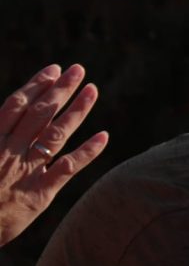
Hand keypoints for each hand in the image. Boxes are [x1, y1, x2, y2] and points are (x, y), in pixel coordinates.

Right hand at [0, 64, 108, 245]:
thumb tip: (8, 114)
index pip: (16, 106)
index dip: (36, 86)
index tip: (53, 70)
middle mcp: (9, 153)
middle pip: (39, 114)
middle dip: (60, 90)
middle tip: (79, 70)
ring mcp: (25, 172)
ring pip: (55, 135)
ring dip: (76, 111)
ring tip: (92, 90)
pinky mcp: (39, 195)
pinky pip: (67, 169)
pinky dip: (87, 152)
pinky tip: (104, 136)